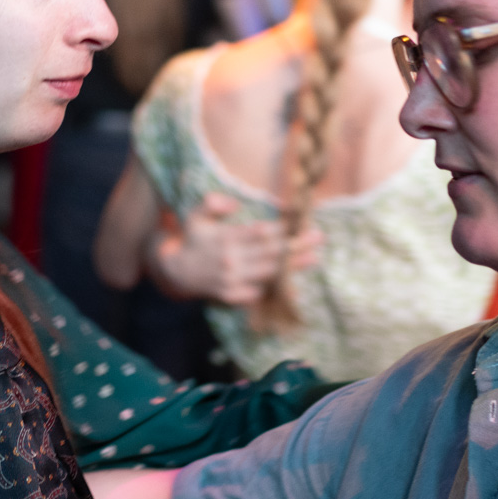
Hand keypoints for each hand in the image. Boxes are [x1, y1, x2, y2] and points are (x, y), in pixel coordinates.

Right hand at [147, 193, 321, 305]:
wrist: (178, 271)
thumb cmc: (194, 238)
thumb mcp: (196, 215)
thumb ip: (212, 203)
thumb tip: (233, 202)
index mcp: (225, 238)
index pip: (260, 232)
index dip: (282, 226)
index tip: (299, 220)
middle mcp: (231, 260)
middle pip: (271, 252)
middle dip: (297, 244)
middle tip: (319, 236)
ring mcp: (232, 280)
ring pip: (269, 273)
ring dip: (294, 266)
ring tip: (315, 257)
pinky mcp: (232, 296)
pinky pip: (258, 293)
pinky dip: (275, 288)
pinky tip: (293, 283)